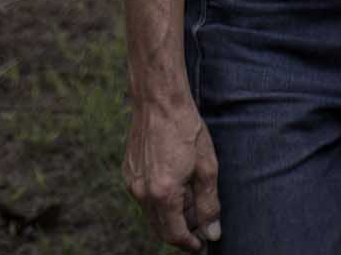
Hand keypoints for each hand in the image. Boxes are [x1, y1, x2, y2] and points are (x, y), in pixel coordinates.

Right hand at [124, 97, 222, 249]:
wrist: (159, 100)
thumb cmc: (186, 129)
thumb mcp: (206, 167)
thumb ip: (209, 204)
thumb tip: (212, 232)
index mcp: (163, 194)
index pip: (175, 235)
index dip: (190, 244)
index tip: (202, 244)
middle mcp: (142, 193)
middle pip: (161, 229)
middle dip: (181, 232)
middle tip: (200, 225)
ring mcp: (132, 183)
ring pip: (152, 214)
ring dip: (171, 215)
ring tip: (191, 198)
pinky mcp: (128, 172)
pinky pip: (144, 197)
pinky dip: (160, 200)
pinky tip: (176, 183)